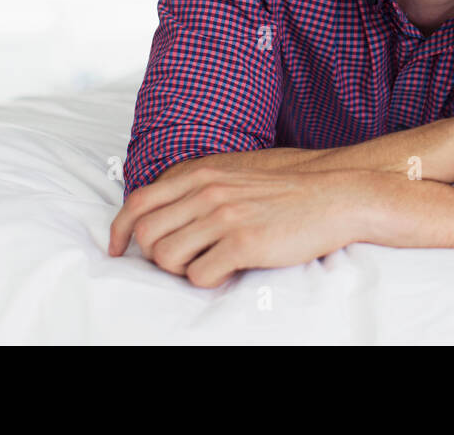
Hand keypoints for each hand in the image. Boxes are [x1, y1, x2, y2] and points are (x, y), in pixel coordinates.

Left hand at [108, 164, 377, 287]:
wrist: (336, 194)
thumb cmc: (289, 188)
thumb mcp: (238, 172)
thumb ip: (202, 185)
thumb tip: (169, 208)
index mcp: (203, 173)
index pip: (139, 202)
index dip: (119, 230)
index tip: (118, 250)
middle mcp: (207, 191)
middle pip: (147, 234)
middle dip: (155, 257)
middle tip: (180, 262)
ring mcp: (224, 216)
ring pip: (167, 258)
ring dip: (180, 270)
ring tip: (207, 265)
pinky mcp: (244, 243)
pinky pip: (199, 276)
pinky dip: (207, 280)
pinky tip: (229, 271)